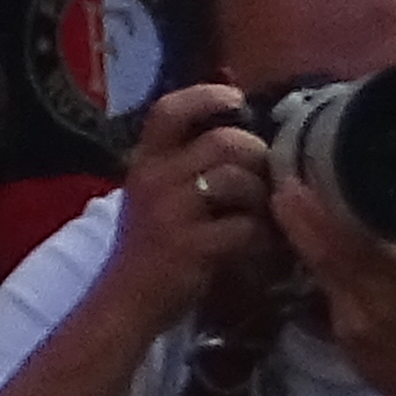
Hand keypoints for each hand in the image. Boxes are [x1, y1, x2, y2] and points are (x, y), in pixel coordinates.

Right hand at [104, 84, 280, 324]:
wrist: (128, 299)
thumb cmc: (153, 244)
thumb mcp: (157, 194)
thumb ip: (188, 163)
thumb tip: (243, 134)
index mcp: (145, 161)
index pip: (169, 111)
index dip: (206, 96)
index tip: (237, 98)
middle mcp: (154, 178)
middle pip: (224, 142)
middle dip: (258, 157)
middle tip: (266, 178)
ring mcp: (171, 211)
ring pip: (238, 180)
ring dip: (262, 198)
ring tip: (262, 216)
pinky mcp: (191, 245)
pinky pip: (245, 226)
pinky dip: (262, 237)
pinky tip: (260, 246)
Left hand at [270, 182, 395, 395]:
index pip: (348, 242)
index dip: (315, 214)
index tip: (294, 183)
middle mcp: (372, 302)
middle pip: (321, 255)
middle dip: (296, 220)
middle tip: (281, 188)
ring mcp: (351, 324)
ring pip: (317, 274)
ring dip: (301, 242)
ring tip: (290, 210)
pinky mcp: (341, 339)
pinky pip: (323, 295)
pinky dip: (316, 269)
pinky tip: (313, 252)